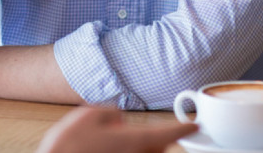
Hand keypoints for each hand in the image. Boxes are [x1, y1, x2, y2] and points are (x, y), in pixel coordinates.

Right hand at [36, 107, 197, 152]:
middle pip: (159, 149)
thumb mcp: (86, 116)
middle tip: (142, 135)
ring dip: (143, 149)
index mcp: (133, 141)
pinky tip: (106, 149)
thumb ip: (108, 113)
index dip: (183, 128)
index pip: (167, 134)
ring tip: (117, 143)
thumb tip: (116, 118)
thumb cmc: (68, 148)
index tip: (194, 126)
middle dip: (158, 142)